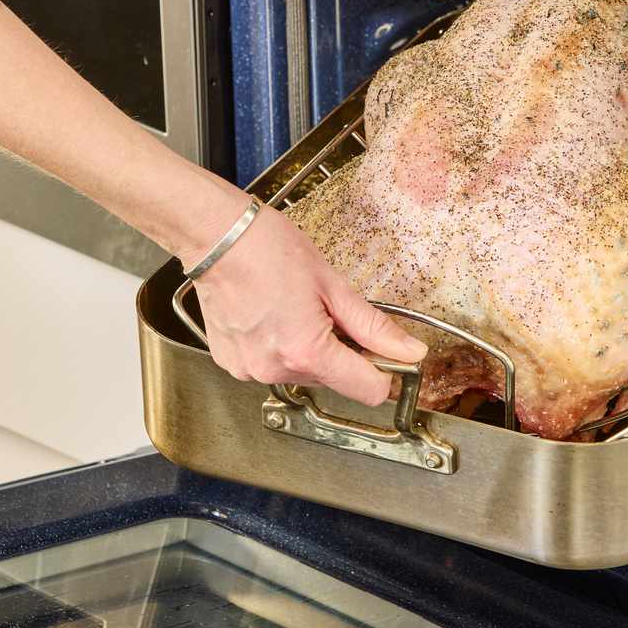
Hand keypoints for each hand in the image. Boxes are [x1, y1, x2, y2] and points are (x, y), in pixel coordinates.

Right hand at [183, 200, 427, 405]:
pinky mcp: (231, 364)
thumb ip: (374, 326)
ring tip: (293, 309)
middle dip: (341, 351)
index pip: (368, 391)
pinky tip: (272, 316)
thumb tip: (410, 351)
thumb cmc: (269, 249)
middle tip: (327, 310)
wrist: (216, 237)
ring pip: (303, 373)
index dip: (384, 371)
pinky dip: (280, 347)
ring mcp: (249, 370)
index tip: (384, 351)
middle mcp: (274, 369)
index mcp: (306, 351)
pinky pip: (272, 365)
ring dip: (309, 348)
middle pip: (334, 379)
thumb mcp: (333, 284)